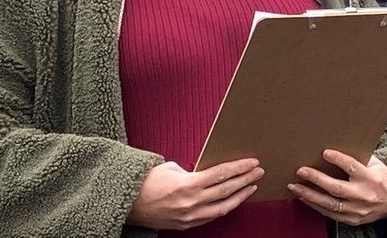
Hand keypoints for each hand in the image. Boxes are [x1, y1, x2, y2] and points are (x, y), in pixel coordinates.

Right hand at [127, 159, 262, 229]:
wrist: (127, 203)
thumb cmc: (147, 181)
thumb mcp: (170, 168)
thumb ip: (192, 170)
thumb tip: (208, 170)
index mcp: (187, 184)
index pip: (221, 174)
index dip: (239, 168)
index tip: (253, 162)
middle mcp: (191, 202)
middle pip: (226, 190)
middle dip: (246, 179)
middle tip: (259, 171)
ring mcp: (190, 216)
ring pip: (223, 207)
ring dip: (240, 196)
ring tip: (252, 186)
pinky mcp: (187, 225)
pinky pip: (212, 217)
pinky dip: (225, 207)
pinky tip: (234, 199)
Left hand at [287, 149, 386, 225]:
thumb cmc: (381, 177)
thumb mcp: (376, 164)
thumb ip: (359, 158)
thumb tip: (336, 146)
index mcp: (372, 179)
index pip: (353, 168)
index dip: (339, 160)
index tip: (325, 152)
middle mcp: (364, 196)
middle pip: (337, 188)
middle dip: (317, 179)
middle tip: (301, 170)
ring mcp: (358, 210)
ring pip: (330, 204)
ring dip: (310, 195)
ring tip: (295, 187)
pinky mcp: (352, 219)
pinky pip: (331, 214)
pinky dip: (316, 206)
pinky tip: (304, 198)